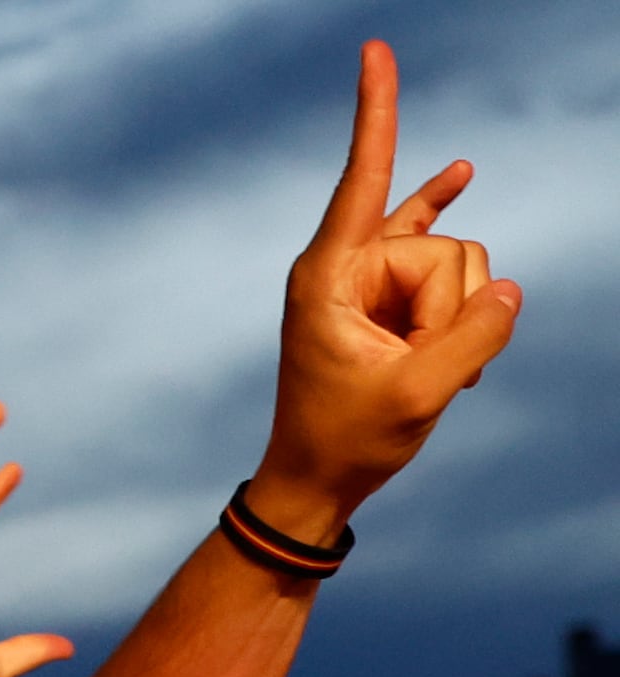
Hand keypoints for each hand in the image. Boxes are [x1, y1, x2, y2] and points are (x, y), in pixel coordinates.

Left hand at [252, 42, 515, 539]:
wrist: (317, 480)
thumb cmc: (347, 441)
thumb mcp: (419, 397)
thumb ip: (473, 339)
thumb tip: (507, 290)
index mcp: (329, 277)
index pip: (365, 177)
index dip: (376, 111)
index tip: (373, 48)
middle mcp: (347, 265)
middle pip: (448, 246)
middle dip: (452, 309)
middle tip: (409, 369)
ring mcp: (370, 277)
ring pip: (463, 266)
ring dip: (458, 323)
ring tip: (414, 370)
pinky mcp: (388, 292)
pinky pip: (433, 236)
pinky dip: (447, 209)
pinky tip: (464, 171)